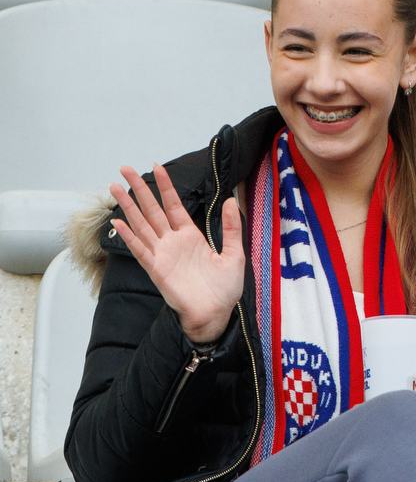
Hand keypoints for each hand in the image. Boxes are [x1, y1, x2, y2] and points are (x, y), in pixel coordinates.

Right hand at [110, 164, 244, 344]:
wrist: (216, 314)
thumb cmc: (224, 289)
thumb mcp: (234, 254)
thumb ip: (230, 227)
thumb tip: (229, 200)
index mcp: (191, 236)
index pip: (174, 206)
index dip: (165, 187)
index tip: (156, 167)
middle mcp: (173, 242)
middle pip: (152, 210)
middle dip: (139, 189)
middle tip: (124, 169)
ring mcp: (162, 254)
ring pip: (141, 225)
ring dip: (128, 206)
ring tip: (115, 187)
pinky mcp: (156, 269)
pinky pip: (140, 249)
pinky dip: (129, 236)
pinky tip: (118, 221)